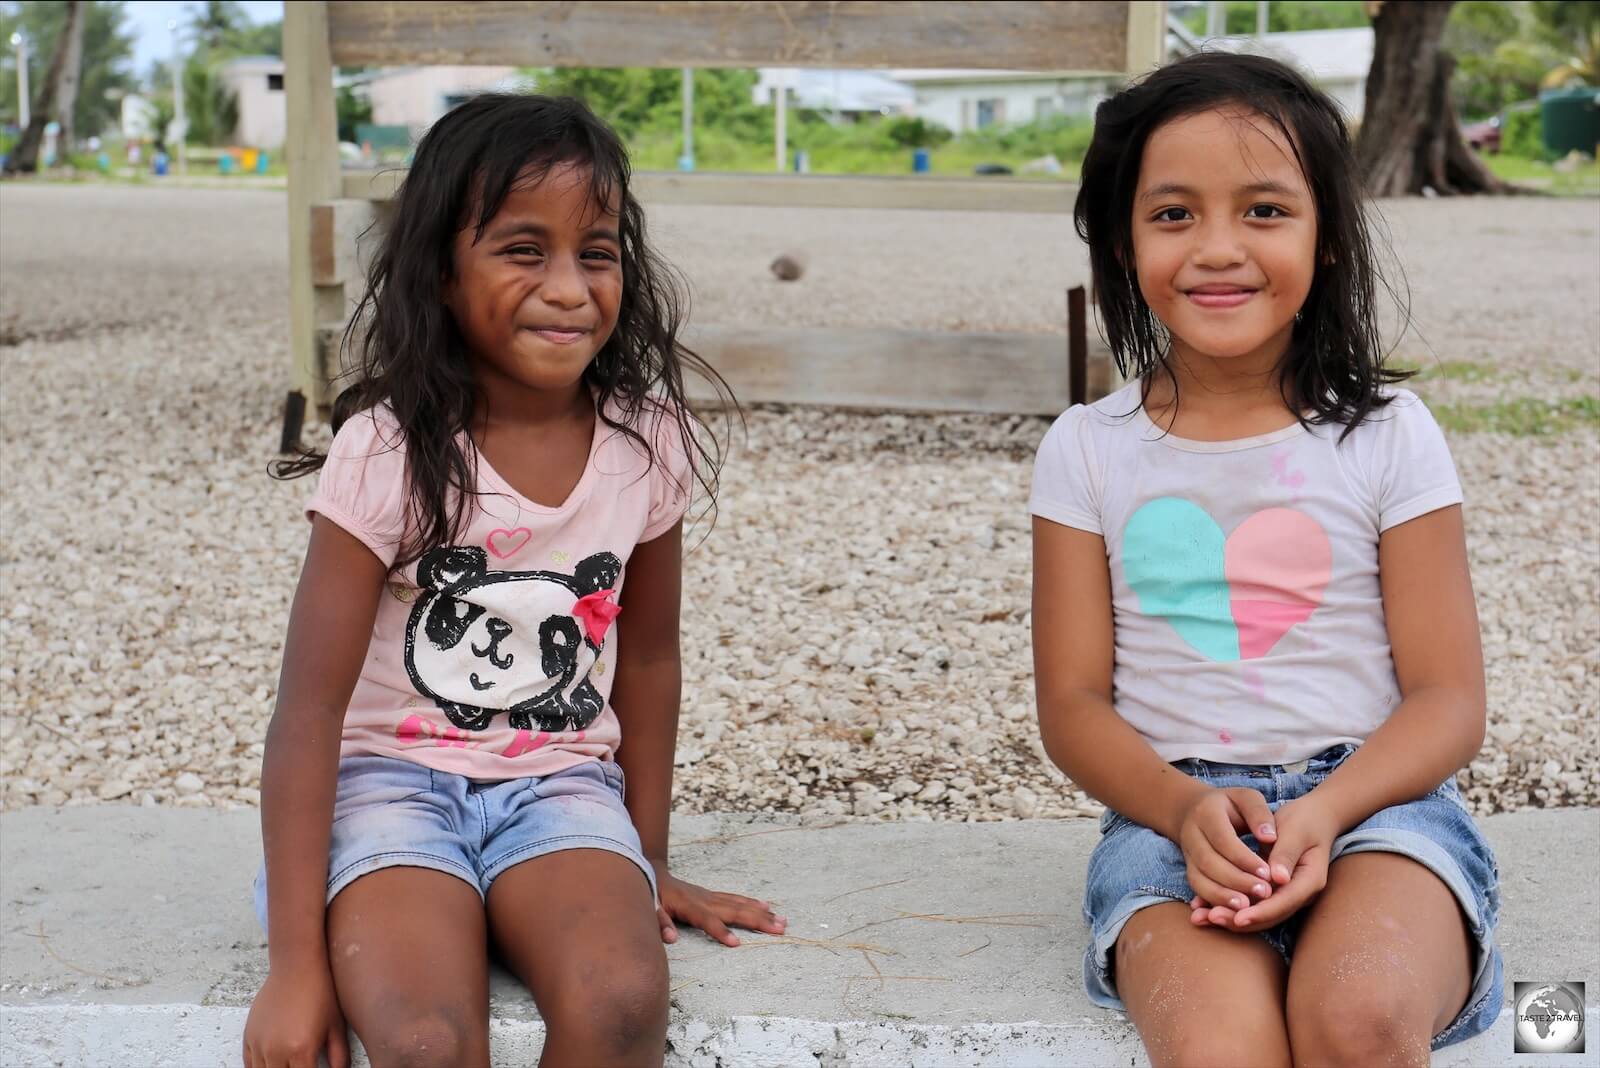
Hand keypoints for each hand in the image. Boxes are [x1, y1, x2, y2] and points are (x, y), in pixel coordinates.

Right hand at [242, 965, 348, 1067]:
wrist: (297, 967)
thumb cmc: (320, 993)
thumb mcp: (336, 1026)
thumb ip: (340, 1056)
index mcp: (301, 1051)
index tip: (315, 1067)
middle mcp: (276, 1051)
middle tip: (303, 1064)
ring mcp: (260, 1044)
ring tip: (290, 1063)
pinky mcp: (249, 1036)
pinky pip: (249, 1065)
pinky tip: (273, 1065)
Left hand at [654, 865, 787, 946]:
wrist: (653, 873)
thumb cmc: (651, 894)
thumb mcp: (649, 908)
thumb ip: (659, 922)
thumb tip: (670, 938)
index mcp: (688, 906)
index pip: (708, 920)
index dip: (721, 931)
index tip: (737, 943)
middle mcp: (704, 900)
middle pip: (734, 911)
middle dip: (757, 921)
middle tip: (779, 929)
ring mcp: (711, 896)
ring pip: (740, 904)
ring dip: (761, 913)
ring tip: (781, 921)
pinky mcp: (713, 896)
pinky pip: (736, 900)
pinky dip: (752, 904)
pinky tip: (766, 907)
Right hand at [1175, 786, 1278, 912]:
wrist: (1196, 810)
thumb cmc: (1231, 805)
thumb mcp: (1246, 798)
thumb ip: (1259, 814)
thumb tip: (1271, 837)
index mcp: (1206, 812)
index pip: (1223, 839)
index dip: (1244, 858)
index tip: (1268, 873)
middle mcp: (1191, 834)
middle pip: (1209, 862)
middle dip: (1236, 880)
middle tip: (1264, 893)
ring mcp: (1187, 853)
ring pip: (1199, 878)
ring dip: (1222, 895)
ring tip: (1247, 908)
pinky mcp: (1189, 868)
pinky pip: (1197, 888)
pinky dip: (1214, 900)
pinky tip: (1233, 910)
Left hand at [1190, 793, 1338, 932]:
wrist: (1311, 818)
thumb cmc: (1303, 821)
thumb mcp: (1295, 832)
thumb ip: (1285, 854)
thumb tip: (1278, 878)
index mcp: (1310, 880)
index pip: (1284, 902)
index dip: (1261, 912)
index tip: (1239, 917)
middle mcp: (1299, 893)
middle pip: (1269, 915)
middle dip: (1240, 919)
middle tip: (1212, 918)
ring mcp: (1285, 894)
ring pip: (1257, 913)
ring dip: (1230, 917)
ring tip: (1201, 917)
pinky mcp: (1271, 890)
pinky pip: (1250, 903)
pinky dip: (1228, 906)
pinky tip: (1204, 908)